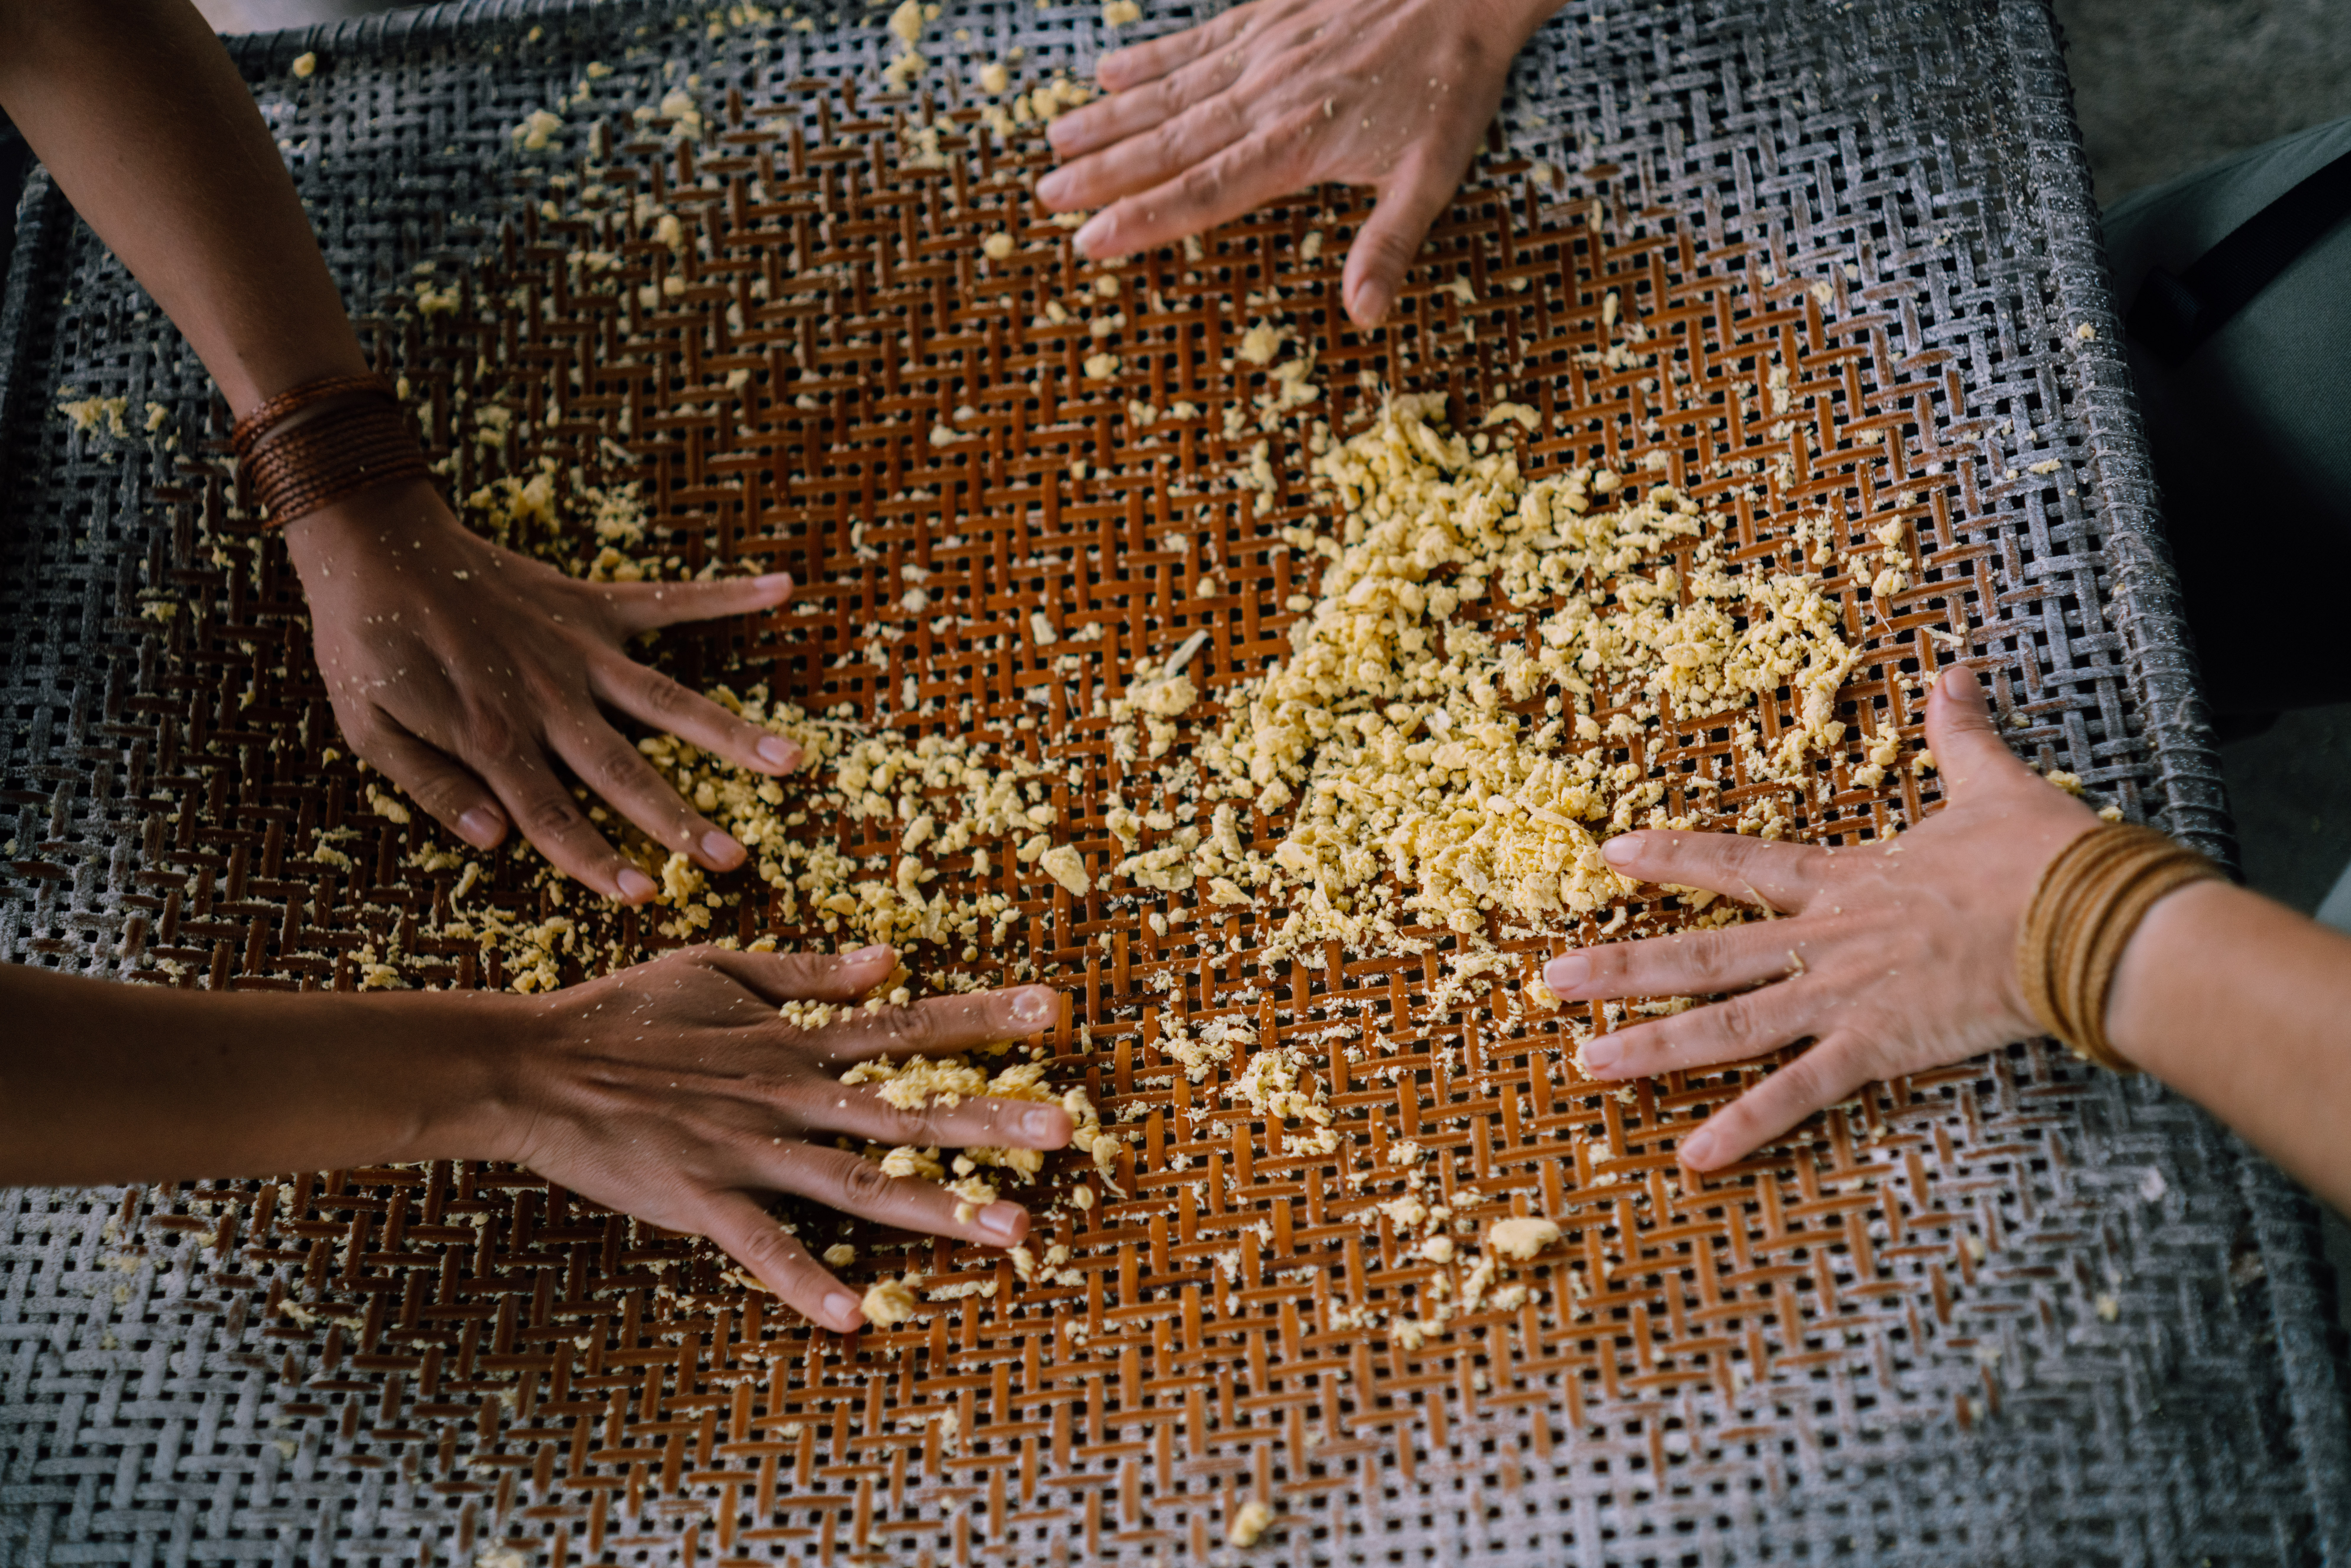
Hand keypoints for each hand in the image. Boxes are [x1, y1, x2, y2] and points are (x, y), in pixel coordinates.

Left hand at [284, 477, 801, 902]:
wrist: (371, 542)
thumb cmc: (364, 644)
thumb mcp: (368, 727)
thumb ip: (432, 786)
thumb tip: (493, 842)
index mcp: (492, 734)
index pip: (552, 815)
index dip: (597, 860)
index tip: (645, 896)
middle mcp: (546, 697)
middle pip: (623, 770)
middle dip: (680, 820)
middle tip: (732, 860)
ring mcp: (577, 648)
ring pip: (665, 701)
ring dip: (730, 733)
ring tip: (790, 760)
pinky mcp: (590, 603)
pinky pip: (669, 601)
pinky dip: (727, 594)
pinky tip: (782, 590)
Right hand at [485, 944, 1072, 1332]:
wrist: (533, 1066)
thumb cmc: (623, 1013)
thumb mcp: (719, 968)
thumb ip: (808, 971)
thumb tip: (890, 961)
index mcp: (794, 1040)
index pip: (909, 1025)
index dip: (983, 1017)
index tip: (1054, 1009)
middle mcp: (787, 1095)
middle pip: (908, 1109)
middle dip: (993, 1117)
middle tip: (1072, 1126)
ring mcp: (748, 1151)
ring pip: (860, 1183)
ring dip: (939, 1207)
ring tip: (1014, 1230)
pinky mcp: (703, 1200)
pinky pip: (764, 1248)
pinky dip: (805, 1283)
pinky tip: (852, 1319)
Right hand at [1038, 0, 1558, 326]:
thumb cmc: (1451, 84)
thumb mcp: (1433, 174)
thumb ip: (1390, 244)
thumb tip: (1365, 314)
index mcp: (1298, 145)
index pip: (1206, 191)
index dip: (1146, 219)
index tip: (1093, 241)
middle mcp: (1266, 98)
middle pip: (1170, 143)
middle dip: (1104, 173)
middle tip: (1047, 196)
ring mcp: (1262, 51)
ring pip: (1170, 92)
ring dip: (1110, 119)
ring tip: (1056, 139)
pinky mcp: (1267, 12)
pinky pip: (1195, 42)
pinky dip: (1149, 58)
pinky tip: (1108, 73)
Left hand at [1542, 668, 2101, 1172]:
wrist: (2088, 915)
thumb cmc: (2046, 857)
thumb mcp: (1993, 783)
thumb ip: (1961, 734)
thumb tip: (1958, 671)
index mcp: (1845, 882)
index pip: (1738, 862)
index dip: (1673, 857)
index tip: (1611, 853)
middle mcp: (1826, 940)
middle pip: (1704, 953)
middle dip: (1623, 967)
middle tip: (1550, 982)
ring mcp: (1845, 996)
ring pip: (1728, 1024)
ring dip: (1654, 1046)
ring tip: (1586, 1063)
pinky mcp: (1879, 1047)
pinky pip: (1799, 1093)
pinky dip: (1746, 1125)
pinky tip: (1694, 1156)